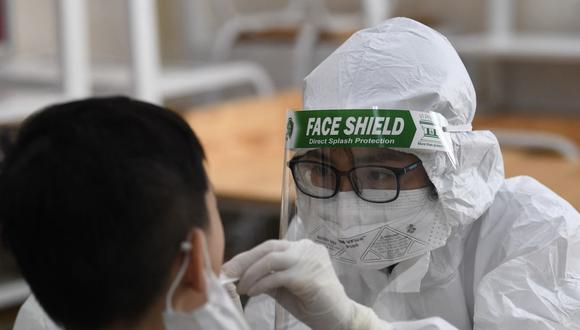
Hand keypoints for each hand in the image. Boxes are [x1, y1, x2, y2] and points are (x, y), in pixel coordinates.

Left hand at [223, 239, 391, 329]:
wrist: (339, 318)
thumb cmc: (313, 303)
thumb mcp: (286, 286)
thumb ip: (269, 277)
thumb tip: (241, 275)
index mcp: (303, 248)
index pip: (270, 246)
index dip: (248, 256)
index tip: (230, 268)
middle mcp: (307, 249)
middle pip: (268, 248)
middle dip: (244, 261)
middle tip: (227, 273)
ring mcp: (309, 260)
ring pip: (271, 259)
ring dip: (250, 274)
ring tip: (241, 287)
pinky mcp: (308, 277)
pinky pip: (277, 277)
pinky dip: (261, 285)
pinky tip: (253, 293)